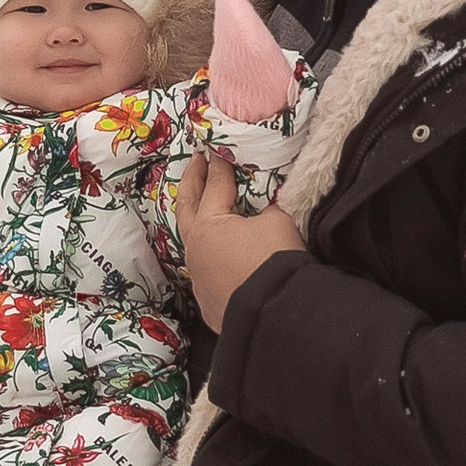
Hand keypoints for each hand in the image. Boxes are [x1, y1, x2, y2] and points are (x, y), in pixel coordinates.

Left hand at [176, 151, 303, 331]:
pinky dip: (209, 253)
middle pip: (188, 208)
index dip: (219, 166)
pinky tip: (217, 251)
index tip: (217, 149)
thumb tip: (263, 210)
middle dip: (192, 181)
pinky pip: (205, 269)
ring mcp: (199, 278)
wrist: (276, 316)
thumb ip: (267, 208)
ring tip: (201, 204)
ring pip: (192, 241)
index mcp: (208, 225)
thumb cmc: (275, 262)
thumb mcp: (278, 222)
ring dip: (196, 219)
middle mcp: (195, 250)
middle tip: (195, 161)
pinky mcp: (208, 301)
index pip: (215, 187)